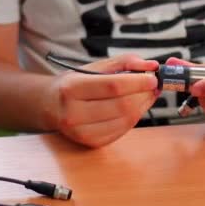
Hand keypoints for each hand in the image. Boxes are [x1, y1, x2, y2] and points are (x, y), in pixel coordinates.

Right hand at [43, 54, 158, 146]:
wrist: (50, 106)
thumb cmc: (74, 84)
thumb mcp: (93, 67)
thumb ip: (123, 62)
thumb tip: (151, 65)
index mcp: (72, 89)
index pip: (113, 86)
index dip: (138, 82)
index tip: (152, 77)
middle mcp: (73, 113)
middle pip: (122, 105)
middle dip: (144, 95)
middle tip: (153, 86)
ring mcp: (82, 132)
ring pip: (126, 120)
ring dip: (143, 106)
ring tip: (146, 95)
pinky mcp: (91, 143)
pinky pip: (122, 130)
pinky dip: (134, 118)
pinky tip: (135, 107)